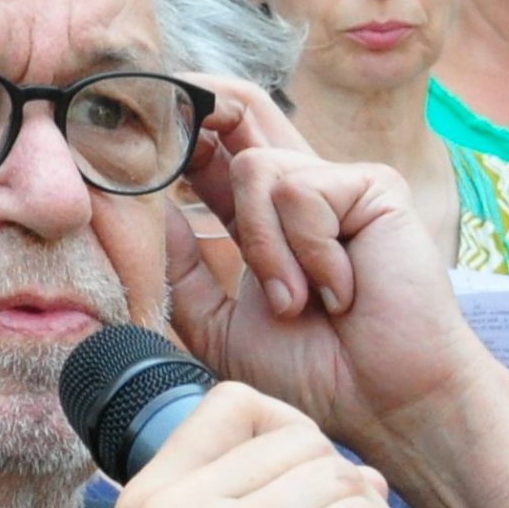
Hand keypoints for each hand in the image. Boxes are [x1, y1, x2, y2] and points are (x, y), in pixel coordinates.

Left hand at [168, 100, 493, 461]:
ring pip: (255, 170)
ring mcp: (339, 184)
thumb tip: (146, 207)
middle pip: (241, 104)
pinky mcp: (373, 187)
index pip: (215, 143)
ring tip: (298, 304)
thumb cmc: (317, 374)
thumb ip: (183, 271)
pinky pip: (300, 193)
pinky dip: (308, 253)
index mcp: (265, 217)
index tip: (124, 126)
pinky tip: (342, 293)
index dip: (175, 124)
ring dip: (264, 251)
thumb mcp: (220, 325)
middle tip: (160, 113)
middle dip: (197, 103)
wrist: (383, 404)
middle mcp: (301, 190)